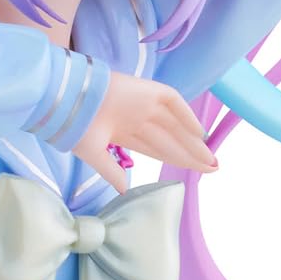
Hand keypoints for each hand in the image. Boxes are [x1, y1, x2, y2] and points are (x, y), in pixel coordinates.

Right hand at [73, 72, 216, 193]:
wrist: (67, 101)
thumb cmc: (74, 126)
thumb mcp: (93, 155)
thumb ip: (111, 171)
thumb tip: (124, 189)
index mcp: (126, 134)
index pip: (159, 150)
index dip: (178, 161)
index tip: (196, 173)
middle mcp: (139, 119)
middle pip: (172, 140)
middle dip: (192, 155)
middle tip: (213, 169)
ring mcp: (144, 104)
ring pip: (176, 126)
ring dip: (194, 142)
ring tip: (210, 160)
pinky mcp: (148, 91)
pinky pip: (174, 102)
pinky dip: (187, 116)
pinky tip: (200, 133)